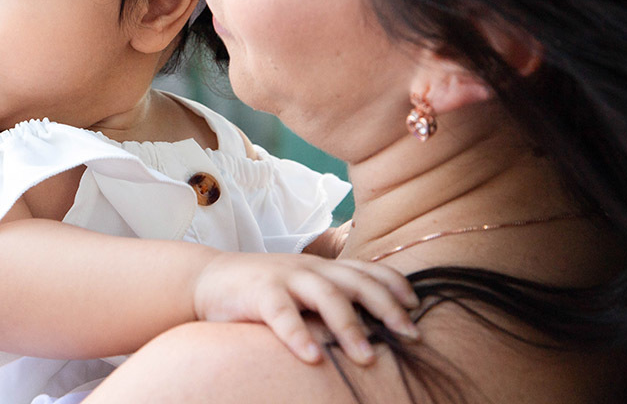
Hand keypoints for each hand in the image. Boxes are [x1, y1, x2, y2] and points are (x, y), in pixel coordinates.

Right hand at [192, 252, 418, 365]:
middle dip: (387, 308)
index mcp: (323, 267)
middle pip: (356, 282)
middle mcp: (309, 268)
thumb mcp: (302, 288)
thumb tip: (377, 330)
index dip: (396, 286)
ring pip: (325, 296)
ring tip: (367, 358)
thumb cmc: (263, 291)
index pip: (368, 269)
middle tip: (411, 336)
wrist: (208, 280)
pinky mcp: (258, 293)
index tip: (418, 308)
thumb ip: (332, 300)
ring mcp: (284, 278)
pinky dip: (298, 336)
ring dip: (350, 326)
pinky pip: (281, 314)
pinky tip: (312, 359)